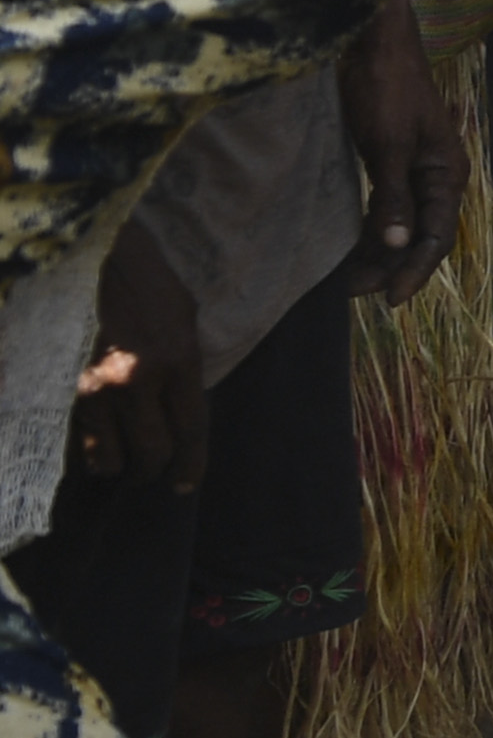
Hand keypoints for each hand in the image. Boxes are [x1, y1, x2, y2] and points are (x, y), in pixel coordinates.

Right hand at [76, 222, 200, 489]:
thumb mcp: (183, 317)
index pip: (190, 433)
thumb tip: (182, 405)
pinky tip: (87, 446)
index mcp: (176, 360)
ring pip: (104, 457)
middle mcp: (134, 379)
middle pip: (150, 454)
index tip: (185, 486)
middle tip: (149, 474)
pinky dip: (80, 448)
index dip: (191, 468)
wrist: (89, 251)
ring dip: (113, 467)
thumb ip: (186, 365)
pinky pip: (71, 435)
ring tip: (117, 467)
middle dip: (151, 472)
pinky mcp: (56, 383)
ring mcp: (90, 384)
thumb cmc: (143, 278)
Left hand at [331, 0, 463, 304]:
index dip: (412, 270)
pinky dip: (371, 227)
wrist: (374, 40)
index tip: (388, 300)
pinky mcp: (390, 158)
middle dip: (390, 266)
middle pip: (419, 235)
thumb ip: (391, 196)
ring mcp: (414, 168)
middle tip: (354, 293)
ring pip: (401, 222)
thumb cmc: (385, 88)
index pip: (435, 237)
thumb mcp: (387, 145)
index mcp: (446, 175)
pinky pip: (386, 205)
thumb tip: (395, 244)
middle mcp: (436, 176)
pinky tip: (352, 242)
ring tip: (349, 278)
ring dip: (378, 250)